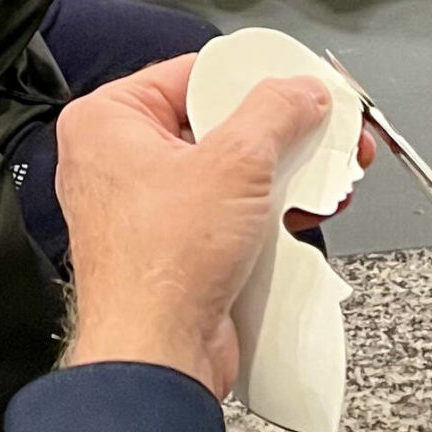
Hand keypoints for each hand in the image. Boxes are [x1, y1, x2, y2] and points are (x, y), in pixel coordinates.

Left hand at [56, 57, 334, 397]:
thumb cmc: (158, 271)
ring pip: (230, 169)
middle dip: (279, 131)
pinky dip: (268, 209)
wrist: (158, 358)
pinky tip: (304, 209)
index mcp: (108, 121)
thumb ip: (276, 112)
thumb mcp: (235, 163)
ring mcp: (147, 208)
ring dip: (283, 172)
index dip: (254, 76)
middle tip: (321, 128)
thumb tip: (300, 91)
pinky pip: (229, 211)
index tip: (297, 82)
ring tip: (322, 172)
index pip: (194, 73)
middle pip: (218, 122)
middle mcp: (118, 160)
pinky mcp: (177, 247)